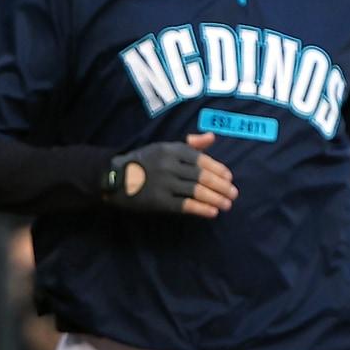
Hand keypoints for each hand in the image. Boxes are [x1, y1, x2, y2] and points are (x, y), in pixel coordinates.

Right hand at [102, 133, 237, 217]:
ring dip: (216, 198)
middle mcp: (169, 165)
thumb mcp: (164, 147)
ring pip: (196, 191)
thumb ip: (189, 144)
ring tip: (227, 205)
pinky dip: (201, 208)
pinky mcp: (159, 201)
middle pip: (202, 177)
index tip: (230, 178)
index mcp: (172, 150)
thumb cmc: (143, 163)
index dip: (218, 169)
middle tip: (233, 194)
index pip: (202, 160)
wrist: (115, 178)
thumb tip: (212, 137)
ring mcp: (164, 183)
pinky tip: (212, 212)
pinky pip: (184, 205)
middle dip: (221, 186)